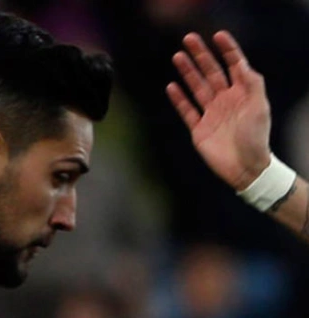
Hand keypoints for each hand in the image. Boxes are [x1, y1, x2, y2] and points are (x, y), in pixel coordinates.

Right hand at [166, 31, 271, 190]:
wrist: (245, 167)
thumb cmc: (256, 137)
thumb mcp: (259, 107)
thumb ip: (251, 84)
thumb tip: (241, 63)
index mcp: (242, 93)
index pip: (233, 65)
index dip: (227, 50)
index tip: (217, 36)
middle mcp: (225, 100)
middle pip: (211, 72)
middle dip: (201, 55)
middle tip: (189, 39)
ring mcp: (211, 114)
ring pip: (197, 88)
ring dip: (188, 72)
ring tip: (177, 56)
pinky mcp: (199, 129)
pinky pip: (187, 110)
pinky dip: (179, 99)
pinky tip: (171, 86)